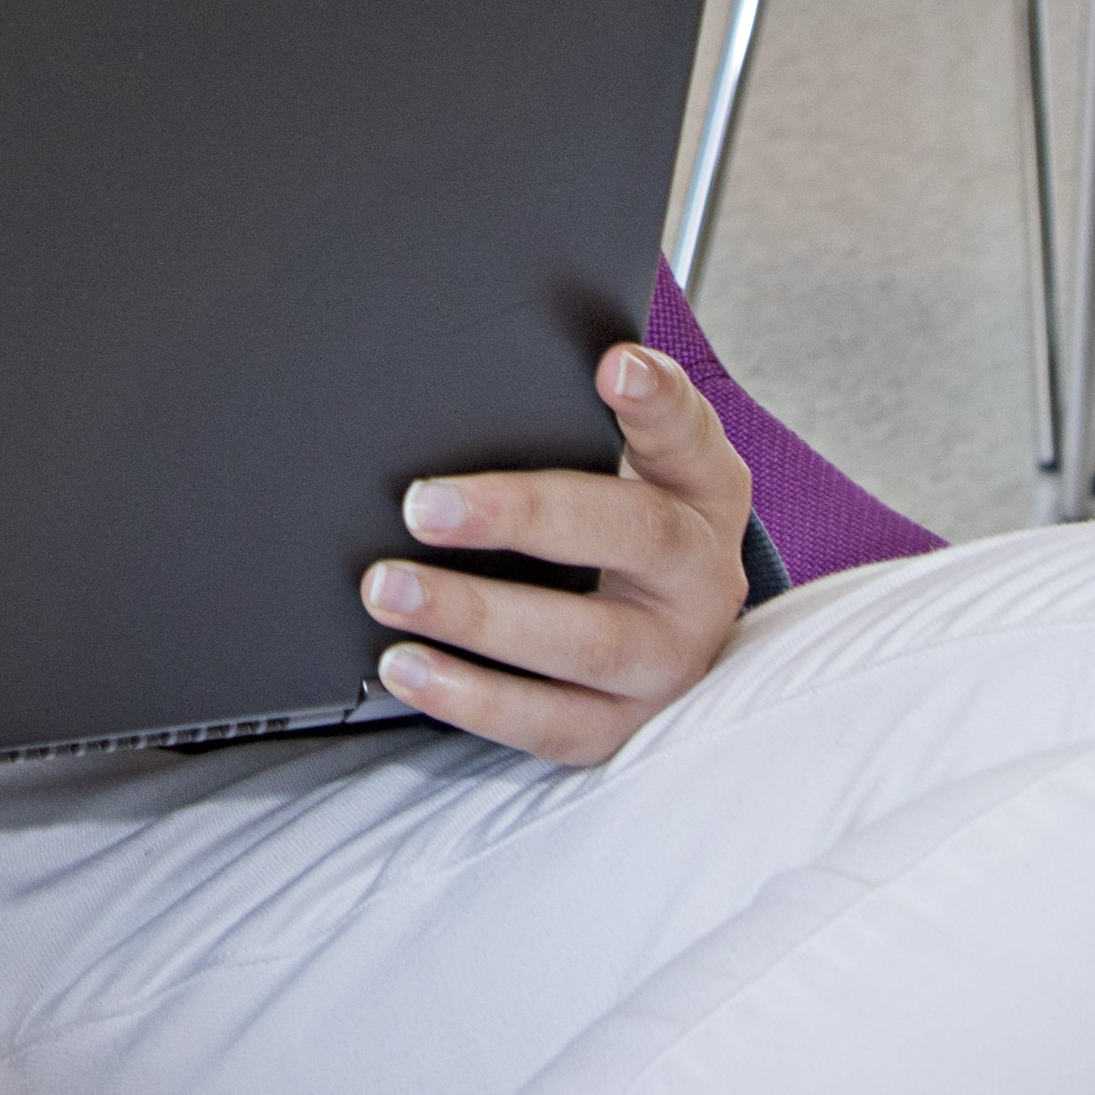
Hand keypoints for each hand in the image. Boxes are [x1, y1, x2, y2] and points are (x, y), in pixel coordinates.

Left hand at [362, 344, 764, 764]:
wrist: (664, 628)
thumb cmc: (620, 521)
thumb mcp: (628, 468)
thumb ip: (573, 421)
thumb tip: (474, 386)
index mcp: (705, 491)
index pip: (689, 435)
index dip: (657, 400)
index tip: (613, 365)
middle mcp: (702, 577)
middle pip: (633, 536)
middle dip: (521, 516)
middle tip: (421, 505)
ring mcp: (670, 661)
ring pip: (585, 644)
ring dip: (476, 616)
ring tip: (388, 589)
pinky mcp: (627, 729)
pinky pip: (549, 723)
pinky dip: (472, 698)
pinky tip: (407, 666)